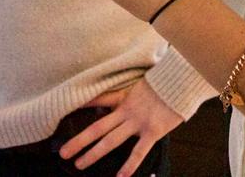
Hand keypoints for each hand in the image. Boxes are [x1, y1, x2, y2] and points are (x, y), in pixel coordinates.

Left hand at [59, 79, 182, 176]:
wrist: (181, 80)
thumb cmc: (166, 80)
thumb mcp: (144, 82)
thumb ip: (134, 91)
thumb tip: (130, 94)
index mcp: (125, 96)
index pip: (99, 99)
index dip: (82, 104)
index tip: (66, 110)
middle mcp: (127, 110)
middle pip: (98, 127)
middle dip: (80, 140)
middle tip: (63, 152)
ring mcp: (138, 121)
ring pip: (111, 140)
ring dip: (94, 153)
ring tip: (80, 164)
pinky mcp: (152, 130)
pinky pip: (138, 151)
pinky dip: (130, 165)